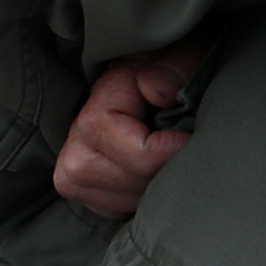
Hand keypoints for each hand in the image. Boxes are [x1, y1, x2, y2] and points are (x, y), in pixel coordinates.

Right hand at [52, 42, 210, 221]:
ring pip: (131, 201)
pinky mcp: (81, 192)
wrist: (139, 84)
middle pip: (137, 184)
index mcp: (95, 115)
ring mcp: (73, 174)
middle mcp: (75, 149)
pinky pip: (121, 210)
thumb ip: (172, 67)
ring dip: (157, 184)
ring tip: (164, 154)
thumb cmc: (162, 71)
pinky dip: (142, 195)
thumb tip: (157, 91)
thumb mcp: (175, 56)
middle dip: (167, 168)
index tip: (193, 136)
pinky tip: (149, 170)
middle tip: (179, 142)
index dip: (175, 151)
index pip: (141, 157)